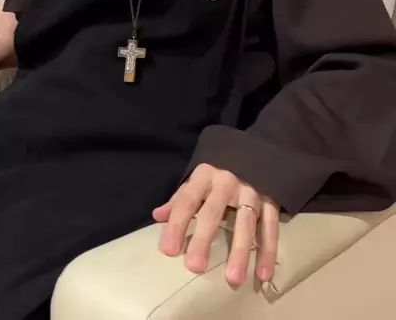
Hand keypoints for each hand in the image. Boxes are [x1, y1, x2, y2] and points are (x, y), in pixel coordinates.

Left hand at [153, 163, 278, 286]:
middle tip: (194, 267)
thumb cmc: (221, 170)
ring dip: (240, 251)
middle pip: (213, 212)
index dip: (177, 224)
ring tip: (233, 279)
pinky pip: (271, 227)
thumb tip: (157, 216)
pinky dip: (269, 251)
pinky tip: (263, 274)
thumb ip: (181, 198)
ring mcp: (251, 191)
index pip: (187, 200)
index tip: (168, 250)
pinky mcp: (272, 199)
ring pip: (245, 222)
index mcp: (205, 175)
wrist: (258, 150)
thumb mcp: (199, 178)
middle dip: (203, 238)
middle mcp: (227, 181)